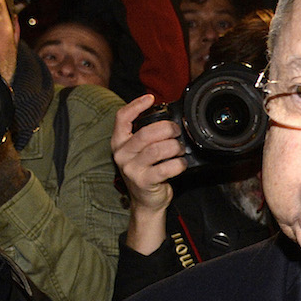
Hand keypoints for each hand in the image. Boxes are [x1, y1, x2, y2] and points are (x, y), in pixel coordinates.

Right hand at [112, 95, 185, 253]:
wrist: (146, 201)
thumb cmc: (147, 171)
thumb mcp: (140, 151)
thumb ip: (146, 135)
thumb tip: (167, 117)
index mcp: (119, 142)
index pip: (122, 118)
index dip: (136, 106)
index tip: (151, 98)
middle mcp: (122, 154)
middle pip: (146, 133)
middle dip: (167, 129)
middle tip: (176, 132)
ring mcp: (131, 169)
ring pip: (157, 149)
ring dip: (174, 147)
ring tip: (179, 149)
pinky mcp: (144, 181)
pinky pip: (165, 168)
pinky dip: (178, 164)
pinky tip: (181, 163)